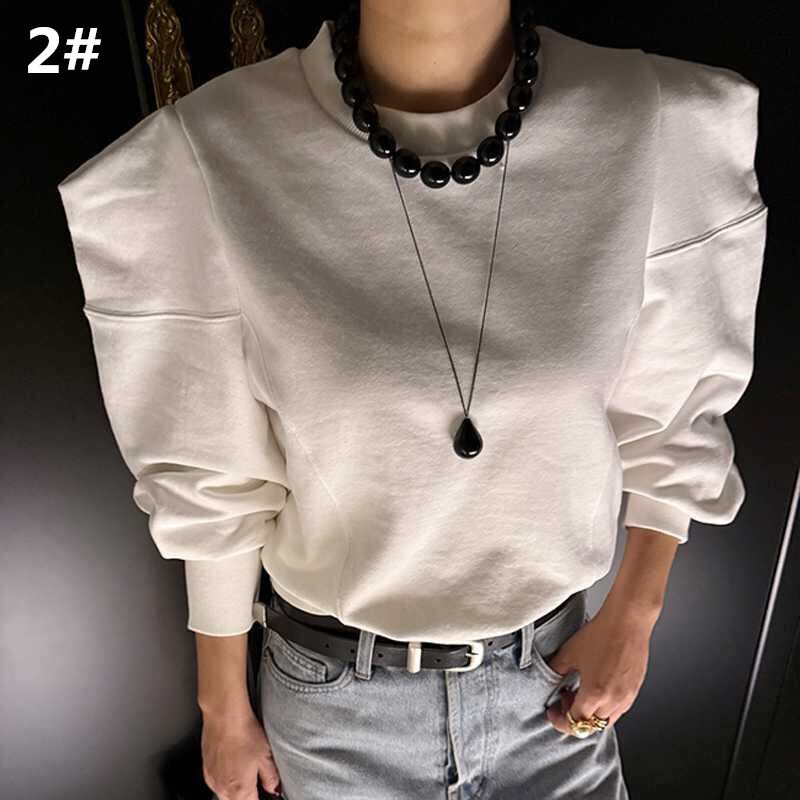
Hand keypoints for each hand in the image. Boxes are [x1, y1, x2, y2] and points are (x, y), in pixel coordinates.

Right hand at [201, 707, 281, 798]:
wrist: (224, 716)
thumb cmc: (243, 732)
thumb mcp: (266, 755)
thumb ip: (271, 777)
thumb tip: (273, 787)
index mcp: (239, 790)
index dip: (258, 798)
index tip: (262, 791)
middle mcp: (222, 788)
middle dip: (247, 796)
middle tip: (254, 782)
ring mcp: (212, 779)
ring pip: (224, 795)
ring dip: (234, 790)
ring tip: (244, 770)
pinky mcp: (205, 769)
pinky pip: (215, 783)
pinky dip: (224, 779)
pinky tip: (232, 764)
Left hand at [543, 601, 656, 734]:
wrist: (627, 621)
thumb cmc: (601, 634)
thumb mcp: (569, 652)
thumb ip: (555, 670)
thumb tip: (548, 680)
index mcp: (595, 694)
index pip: (575, 722)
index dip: (560, 720)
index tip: (553, 711)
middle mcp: (613, 701)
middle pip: (591, 726)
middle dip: (574, 717)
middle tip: (564, 699)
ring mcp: (627, 697)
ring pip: (605, 720)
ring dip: (590, 713)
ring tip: (580, 692)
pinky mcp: (635, 691)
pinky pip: (618, 709)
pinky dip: (604, 706)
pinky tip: (596, 687)